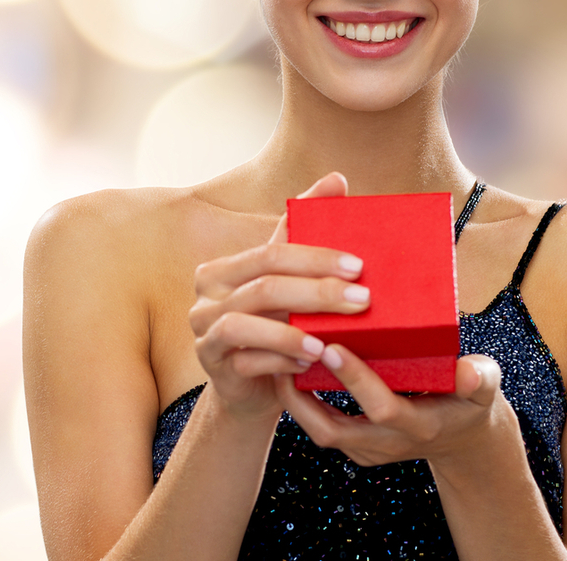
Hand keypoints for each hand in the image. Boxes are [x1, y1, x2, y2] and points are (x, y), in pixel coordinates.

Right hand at [188, 172, 371, 421]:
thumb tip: (337, 178)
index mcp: (225, 266)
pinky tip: (310, 363)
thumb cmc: (276, 326)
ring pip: (246, 321)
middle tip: (361, 299)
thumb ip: (304, 230)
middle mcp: (207, 293)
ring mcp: (204, 330)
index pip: (273, 251)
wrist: (253, 387)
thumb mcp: (290, 280)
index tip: (359, 266)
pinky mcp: (212, 365)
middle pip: (264, 284)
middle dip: (317, 292)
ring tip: (330, 339)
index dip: (316, 256)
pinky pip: (245, 359)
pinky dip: (280, 360)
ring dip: (292, 332)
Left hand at [275, 347, 510, 467]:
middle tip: (283, 354)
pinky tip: (291, 367)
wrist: (464, 438)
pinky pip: (322, 426)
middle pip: (334, 430)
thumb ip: (479, 378)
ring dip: (294, 400)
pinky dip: (302, 401)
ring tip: (278, 357)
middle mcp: (389, 444)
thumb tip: (468, 371)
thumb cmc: (472, 400)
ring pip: (320, 432)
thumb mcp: (485, 386)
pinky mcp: (357, 445)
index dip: (356, 380)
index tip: (331, 347)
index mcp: (421, 426)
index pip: (382, 408)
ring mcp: (369, 450)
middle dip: (302, 397)